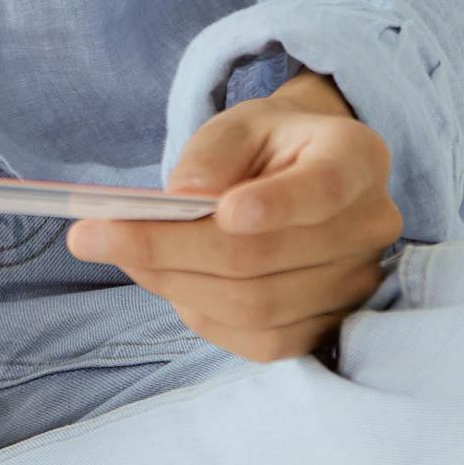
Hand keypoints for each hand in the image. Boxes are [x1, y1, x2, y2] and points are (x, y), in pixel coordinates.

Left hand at [64, 70, 402, 363]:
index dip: (277, 205)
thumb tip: (182, 197)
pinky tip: (170, 284)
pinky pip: (260, 340)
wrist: (298, 175)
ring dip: (175, 284)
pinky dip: (202, 315)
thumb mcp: (237, 124)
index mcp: (357, 157)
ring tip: (122, 255)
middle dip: (171, 249)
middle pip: (266, 257)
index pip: (326, 186)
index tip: (222, 211)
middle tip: (92, 236)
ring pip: (256, 306)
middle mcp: (371, 225)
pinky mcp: (329, 328)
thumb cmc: (265, 146)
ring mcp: (357, 284)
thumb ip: (211, 153)